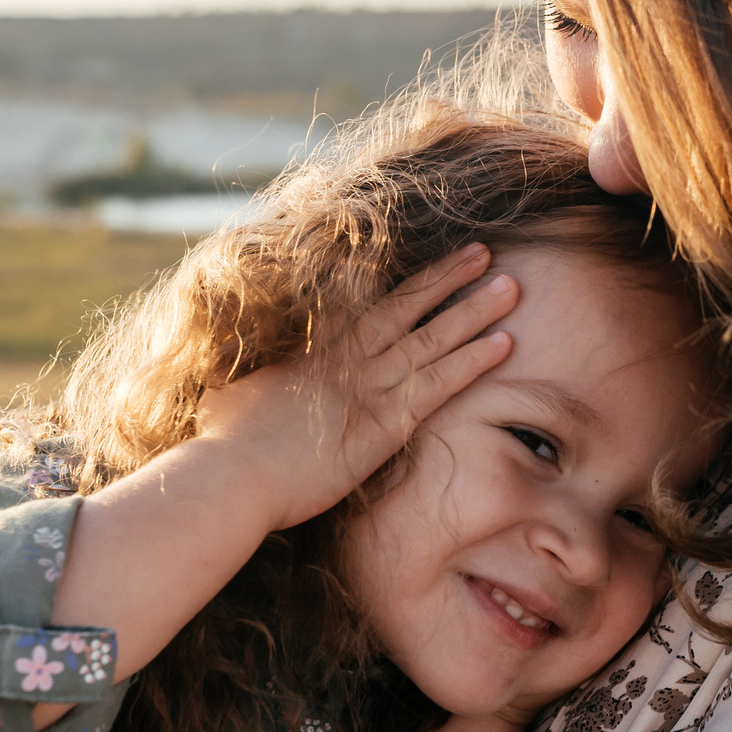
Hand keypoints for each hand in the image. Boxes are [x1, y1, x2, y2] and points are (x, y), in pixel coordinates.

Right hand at [192, 243, 518, 533]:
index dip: (394, 278)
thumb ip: (240, 375)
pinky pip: (439, 385)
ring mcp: (369, 387)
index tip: (423, 255)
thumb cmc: (222, 443)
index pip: (359, 301)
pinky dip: (473, 362)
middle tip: (483, 253)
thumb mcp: (225, 391)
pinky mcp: (386, 423)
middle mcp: (346, 359)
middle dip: (445, 280)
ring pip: (431, 339)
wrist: (233, 477)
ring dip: (473, 312)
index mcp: (312, 349)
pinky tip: (505, 344)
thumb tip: (218, 371)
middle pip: (404, 307)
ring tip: (512, 287)